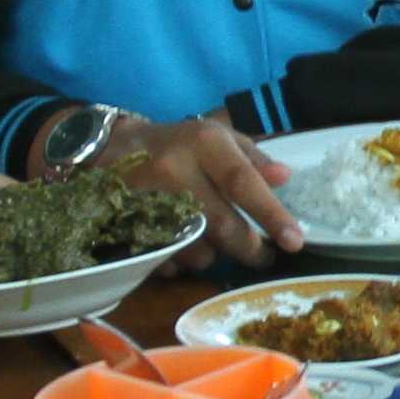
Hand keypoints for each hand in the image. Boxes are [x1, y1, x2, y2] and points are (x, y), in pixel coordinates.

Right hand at [65, 108, 303, 263]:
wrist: (104, 149)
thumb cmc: (174, 144)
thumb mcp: (215, 137)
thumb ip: (253, 158)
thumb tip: (285, 179)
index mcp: (201, 143)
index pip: (242, 181)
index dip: (271, 214)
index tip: (295, 241)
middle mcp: (173, 170)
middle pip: (222, 225)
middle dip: (250, 249)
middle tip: (263, 255)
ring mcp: (146, 202)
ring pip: (197, 250)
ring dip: (215, 255)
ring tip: (217, 243)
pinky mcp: (127, 229)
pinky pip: (169, 261)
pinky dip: (183, 260)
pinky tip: (183, 245)